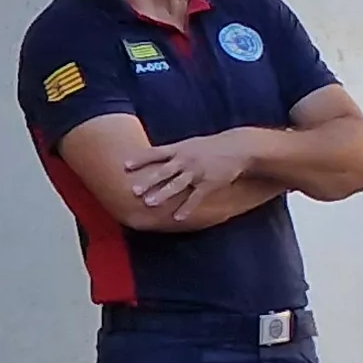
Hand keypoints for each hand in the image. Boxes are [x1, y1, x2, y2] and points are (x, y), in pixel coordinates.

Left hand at [125, 132, 255, 222]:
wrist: (238, 148)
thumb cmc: (212, 146)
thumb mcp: (191, 144)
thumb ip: (174, 152)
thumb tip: (156, 157)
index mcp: (180, 149)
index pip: (155, 153)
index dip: (139, 159)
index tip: (124, 166)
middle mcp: (186, 160)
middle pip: (163, 171)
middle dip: (148, 181)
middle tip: (133, 190)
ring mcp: (197, 172)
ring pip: (177, 184)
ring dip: (163, 194)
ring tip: (150, 203)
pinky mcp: (209, 183)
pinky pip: (195, 198)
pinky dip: (186, 208)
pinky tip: (177, 218)